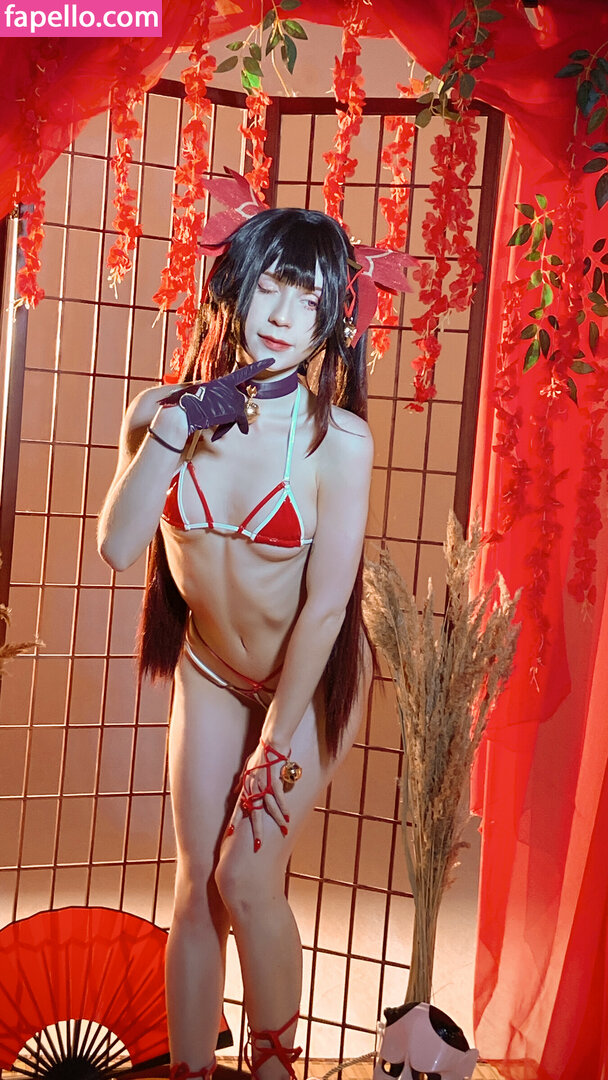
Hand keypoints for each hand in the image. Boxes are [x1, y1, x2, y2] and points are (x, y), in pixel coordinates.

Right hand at [159, 358, 274, 440]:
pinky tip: (244, 431)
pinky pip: (241, 419)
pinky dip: (242, 426)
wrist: (184, 412)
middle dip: (231, 410)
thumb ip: (213, 396)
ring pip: (238, 410)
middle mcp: (228, 388)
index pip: (243, 373)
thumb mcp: (200, 394)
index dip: (258, 366)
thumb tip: (217, 406)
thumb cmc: (188, 404)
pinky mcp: (233, 409)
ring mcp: (231, 398)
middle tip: (216, 417)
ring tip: (214, 424)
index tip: (270, 360)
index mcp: (220, 381)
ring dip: (230, 419)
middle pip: (238, 400)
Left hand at [231, 740, 291, 851]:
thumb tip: (235, 792)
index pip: (238, 807)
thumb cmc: (260, 755)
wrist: (271, 744)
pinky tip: (288, 817)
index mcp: (246, 787)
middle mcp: (253, 788)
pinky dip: (284, 808)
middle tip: (258, 845)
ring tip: (283, 831)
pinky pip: (279, 799)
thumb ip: (241, 783)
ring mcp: (264, 785)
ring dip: (277, 821)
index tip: (229, 834)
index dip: (234, 821)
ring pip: (270, 808)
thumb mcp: (246, 769)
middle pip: (254, 813)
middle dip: (257, 831)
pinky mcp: (275, 781)